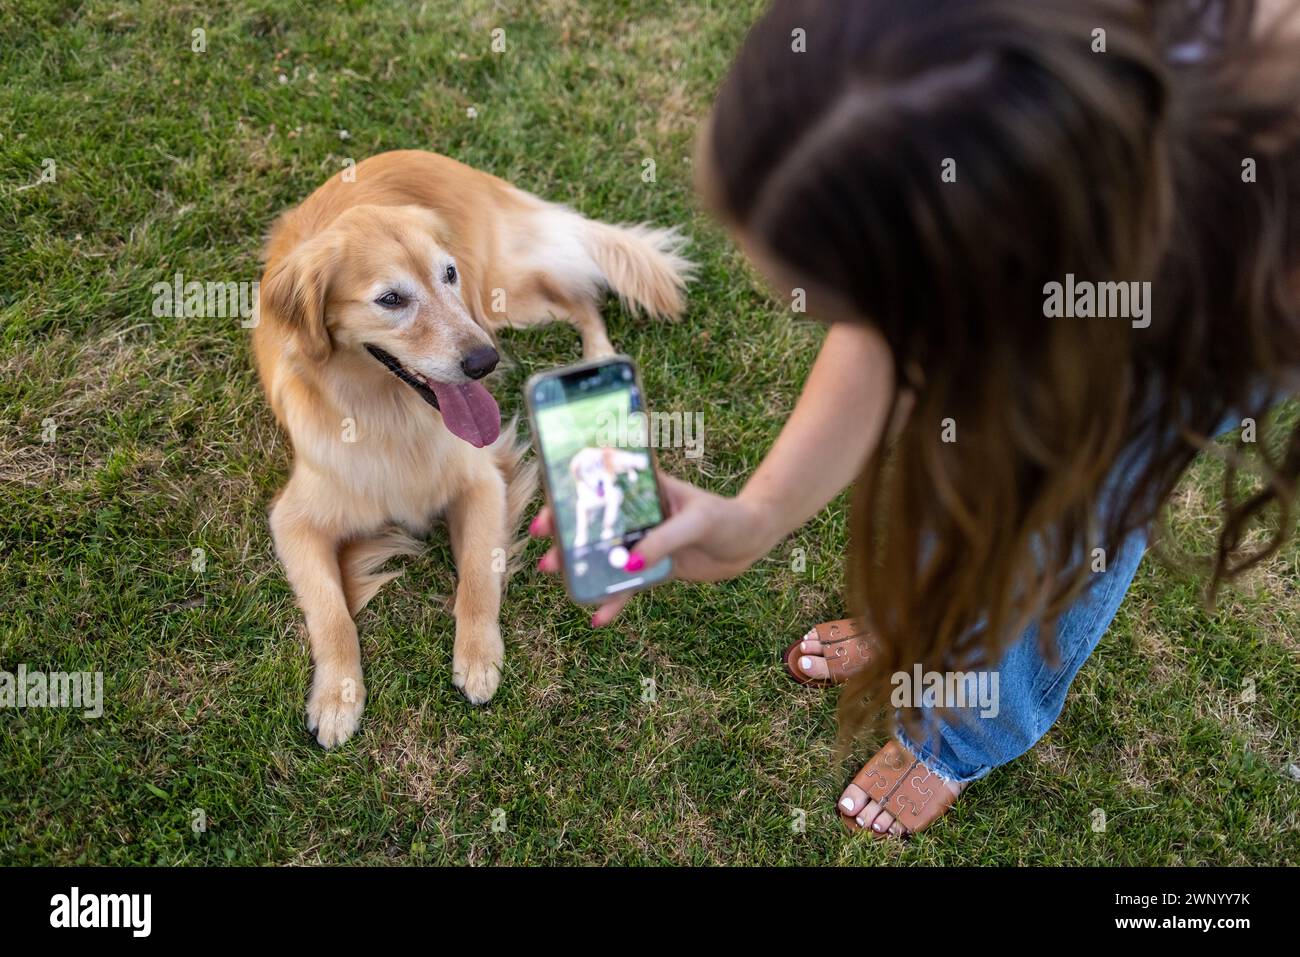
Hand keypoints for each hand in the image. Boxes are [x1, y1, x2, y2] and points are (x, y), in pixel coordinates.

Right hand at [530, 473, 774, 625]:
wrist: (751, 540)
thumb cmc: (725, 517)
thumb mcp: (696, 522)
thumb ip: (663, 540)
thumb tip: (629, 564)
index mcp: (643, 490)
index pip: (599, 489)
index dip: (569, 501)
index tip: (549, 517)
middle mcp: (637, 514)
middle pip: (595, 527)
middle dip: (568, 541)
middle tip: (547, 557)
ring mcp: (644, 542)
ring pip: (607, 558)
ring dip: (584, 571)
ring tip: (563, 583)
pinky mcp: (654, 568)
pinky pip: (629, 586)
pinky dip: (615, 602)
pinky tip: (600, 619)